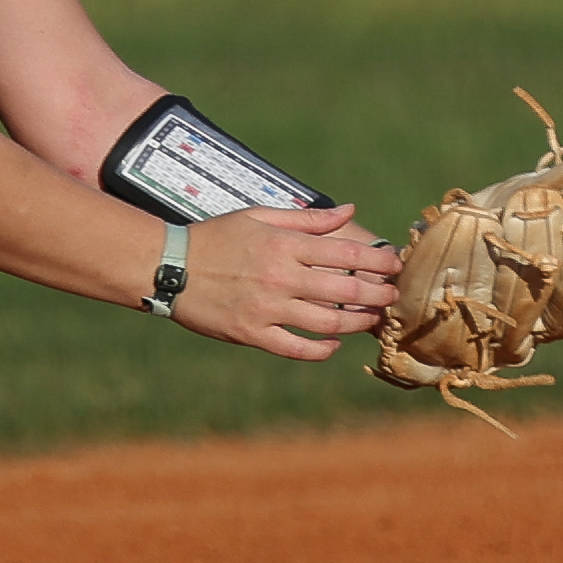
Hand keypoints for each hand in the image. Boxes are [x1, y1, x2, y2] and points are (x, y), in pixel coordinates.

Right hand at [171, 203, 401, 360]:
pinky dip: (321, 350)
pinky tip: (332, 344)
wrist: (167, 267)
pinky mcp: (251, 334)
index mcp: (284, 246)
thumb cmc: (215, 237)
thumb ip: (307, 218)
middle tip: (390, 297)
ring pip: (328, 323)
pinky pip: (296, 348)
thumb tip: (349, 212)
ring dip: (358, 323)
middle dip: (378, 295)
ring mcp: (266, 309)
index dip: (379, 262)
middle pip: (346, 291)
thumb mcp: (258, 217)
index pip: (348, 254)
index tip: (394, 266)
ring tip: (370, 319)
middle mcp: (280, 278)